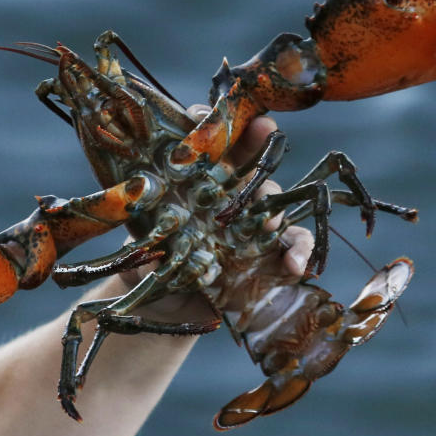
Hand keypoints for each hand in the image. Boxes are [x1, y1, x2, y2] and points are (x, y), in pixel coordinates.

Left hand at [120, 104, 313, 320]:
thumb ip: (143, 256)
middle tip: (265, 128)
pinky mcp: (268, 253)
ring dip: (274, 202)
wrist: (167, 319)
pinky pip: (294, 242)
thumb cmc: (148, 278)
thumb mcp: (136, 264)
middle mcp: (221, 197)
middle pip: (244, 159)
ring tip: (270, 223)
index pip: (199, 146)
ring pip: (272, 198)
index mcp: (187, 188)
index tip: (204, 116)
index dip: (206, 124)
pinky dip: (300, 251)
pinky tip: (295, 266)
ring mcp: (248, 223)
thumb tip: (147, 252)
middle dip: (257, 140)